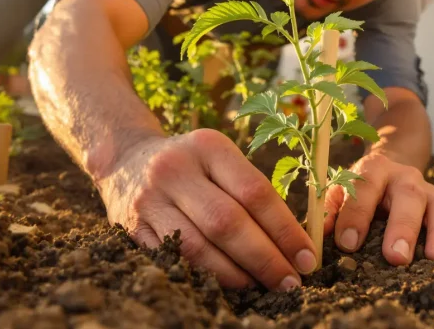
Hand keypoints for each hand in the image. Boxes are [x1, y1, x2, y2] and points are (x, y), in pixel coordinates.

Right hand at [97, 129, 317, 290]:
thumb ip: (252, 192)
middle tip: (291, 281)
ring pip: (199, 246)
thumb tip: (295, 243)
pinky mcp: (132, 227)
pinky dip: (206, 275)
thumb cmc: (193, 165)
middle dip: (265, 258)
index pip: (255, 192)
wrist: (126, 159)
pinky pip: (175, 258)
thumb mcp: (221, 159)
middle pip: (228, 222)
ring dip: (237, 273)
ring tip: (262, 285)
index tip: (307, 257)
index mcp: (208, 146)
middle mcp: (175, 169)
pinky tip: (229, 283)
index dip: (285, 229)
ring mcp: (150, 199)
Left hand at [323, 153, 433, 264]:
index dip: (355, 215)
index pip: (364, 189)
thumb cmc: (361, 186)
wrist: (393, 162)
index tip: (347, 244)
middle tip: (396, 257)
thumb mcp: (340, 188)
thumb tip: (320, 234)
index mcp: (374, 170)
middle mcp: (406, 179)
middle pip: (408, 198)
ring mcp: (431, 192)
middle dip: (402, 228)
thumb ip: (328, 208)